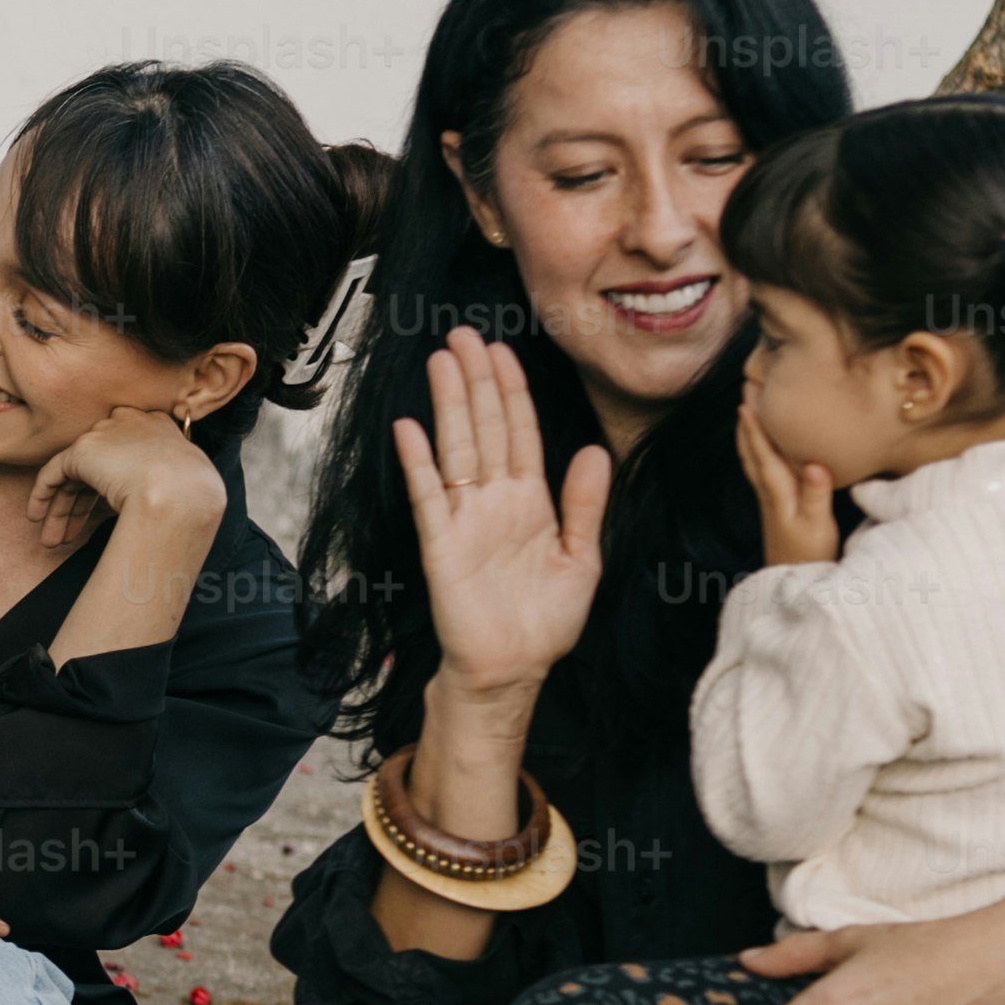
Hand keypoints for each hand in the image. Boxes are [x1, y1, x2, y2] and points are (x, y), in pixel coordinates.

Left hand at [22, 406, 228, 554]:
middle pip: (97, 468)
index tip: (102, 515)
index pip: (124, 458)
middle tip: (70, 536)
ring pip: (74, 476)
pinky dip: (42, 495)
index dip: (108, 490)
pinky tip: (36, 517)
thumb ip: (165, 486)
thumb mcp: (186, 484)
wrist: (180, 489)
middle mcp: (128, 425)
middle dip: (80, 507)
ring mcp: (104, 435)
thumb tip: (154, 513)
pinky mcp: (82, 450)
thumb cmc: (192, 495)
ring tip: (52, 542)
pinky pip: (54, 472)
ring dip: (62, 511)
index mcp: (156, 429)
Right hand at [392, 330, 612, 703]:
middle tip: (462, 335)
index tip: (501, 351)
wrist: (512, 669)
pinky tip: (410, 427)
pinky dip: (419, 462)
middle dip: (476, 380)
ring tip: (441, 361)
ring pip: (457, 448)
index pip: (520, 432)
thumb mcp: (583, 560)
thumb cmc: (545, 622)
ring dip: (449, 404)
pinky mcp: (441, 544)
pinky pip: (429, 495)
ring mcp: (465, 519)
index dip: (512, 391)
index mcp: (532, 501)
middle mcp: (496, 501)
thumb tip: (594, 451)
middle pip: (485, 428)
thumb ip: (586, 505)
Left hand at [734, 397, 846, 570]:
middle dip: (747, 425)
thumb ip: (816, 493)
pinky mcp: (775, 509)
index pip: (762, 454)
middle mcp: (768, 494)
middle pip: (752, 453)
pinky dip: (759, 454)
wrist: (793, 584)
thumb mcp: (818, 524)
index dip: (755, 429)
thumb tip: (813, 464)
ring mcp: (770, 502)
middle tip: (745, 395)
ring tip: (748, 415)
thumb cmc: (808, 555)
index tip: (745, 402)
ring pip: (754, 462)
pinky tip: (765, 451)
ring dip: (750, 437)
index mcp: (777, 493)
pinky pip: (762, 472)